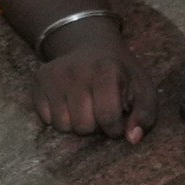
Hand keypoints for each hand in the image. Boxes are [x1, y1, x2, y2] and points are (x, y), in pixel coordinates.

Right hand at [30, 0, 180, 142]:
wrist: (91, 45)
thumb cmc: (120, 74)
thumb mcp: (142, 89)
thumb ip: (144, 115)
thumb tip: (132, 139)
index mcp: (106, 70)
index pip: (107, 118)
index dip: (115, 128)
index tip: (118, 119)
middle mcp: (76, 71)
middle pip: (83, 126)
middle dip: (95, 126)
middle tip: (100, 110)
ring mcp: (55, 75)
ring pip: (62, 126)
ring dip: (76, 124)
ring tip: (85, 107)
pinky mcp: (40, 80)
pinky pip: (46, 119)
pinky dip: (59, 117)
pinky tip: (70, 103)